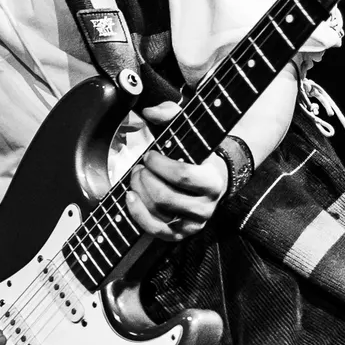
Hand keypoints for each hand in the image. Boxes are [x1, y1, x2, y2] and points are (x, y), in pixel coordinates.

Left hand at [125, 102, 229, 241]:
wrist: (214, 177)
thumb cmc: (197, 153)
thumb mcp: (189, 129)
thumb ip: (171, 114)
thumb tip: (149, 112)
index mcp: (212, 180)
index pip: (183, 176)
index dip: (160, 165)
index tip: (149, 154)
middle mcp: (206, 205)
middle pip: (165, 197)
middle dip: (145, 179)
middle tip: (139, 167)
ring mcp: (194, 222)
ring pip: (158, 212)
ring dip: (139, 192)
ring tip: (135, 177)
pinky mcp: (181, 233)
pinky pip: (156, 231)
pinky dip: (138, 215)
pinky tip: (130, 197)